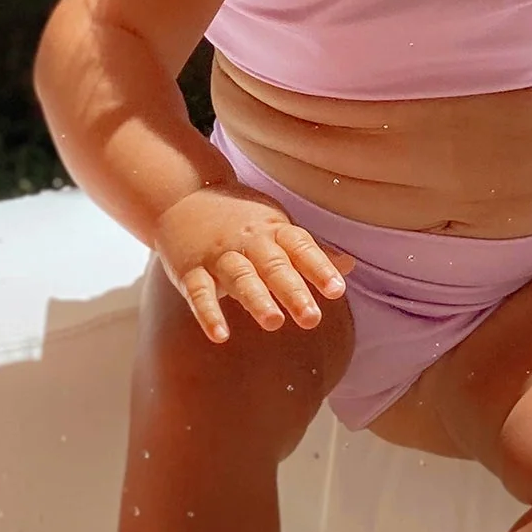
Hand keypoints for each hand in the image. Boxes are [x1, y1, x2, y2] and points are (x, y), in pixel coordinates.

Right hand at [155, 185, 353, 342]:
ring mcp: (218, 256)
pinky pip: (199, 292)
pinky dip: (208, 313)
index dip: (319, 268)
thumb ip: (309, 250)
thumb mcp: (276, 226)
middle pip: (273, 266)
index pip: (301, 248)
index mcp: (273, 231)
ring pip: (239, 277)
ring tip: (274, 322)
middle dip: (292, 291)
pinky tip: (220, 335)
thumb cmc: (239, 218)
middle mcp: (249, 242)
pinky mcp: (190, 270)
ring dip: (256, 299)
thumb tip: (349, 266)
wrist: (182, 196)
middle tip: (311, 318)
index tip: (337, 290)